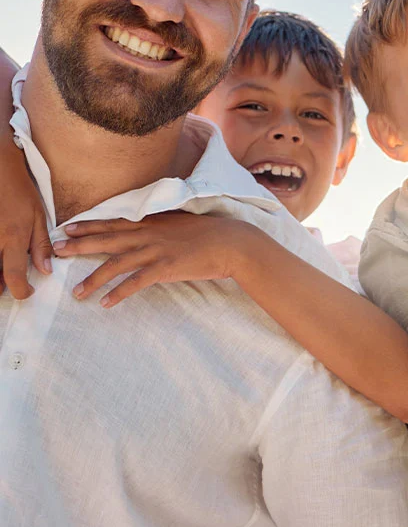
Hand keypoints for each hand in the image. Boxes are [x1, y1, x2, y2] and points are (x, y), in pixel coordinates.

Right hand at [0, 132, 51, 298]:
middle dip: (0, 287)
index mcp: (14, 237)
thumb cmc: (20, 192)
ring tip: (2, 271)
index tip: (27, 292)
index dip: (20, 290)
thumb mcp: (38, 216)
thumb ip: (41, 245)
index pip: (14, 276)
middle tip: (8, 285)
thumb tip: (46, 270)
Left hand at [53, 211, 257, 306]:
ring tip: (76, 293)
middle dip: (80, 245)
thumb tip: (147, 232)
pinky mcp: (166, 267)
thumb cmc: (210, 234)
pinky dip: (120, 293)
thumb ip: (161, 226)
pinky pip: (137, 282)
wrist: (231, 242)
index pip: (114, 222)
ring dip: (94, 279)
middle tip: (56, 250)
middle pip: (108, 239)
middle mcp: (150, 234)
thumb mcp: (181, 224)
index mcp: (153, 222)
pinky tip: (106, 304)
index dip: (90, 225)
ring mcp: (157, 250)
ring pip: (117, 264)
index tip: (68, 228)